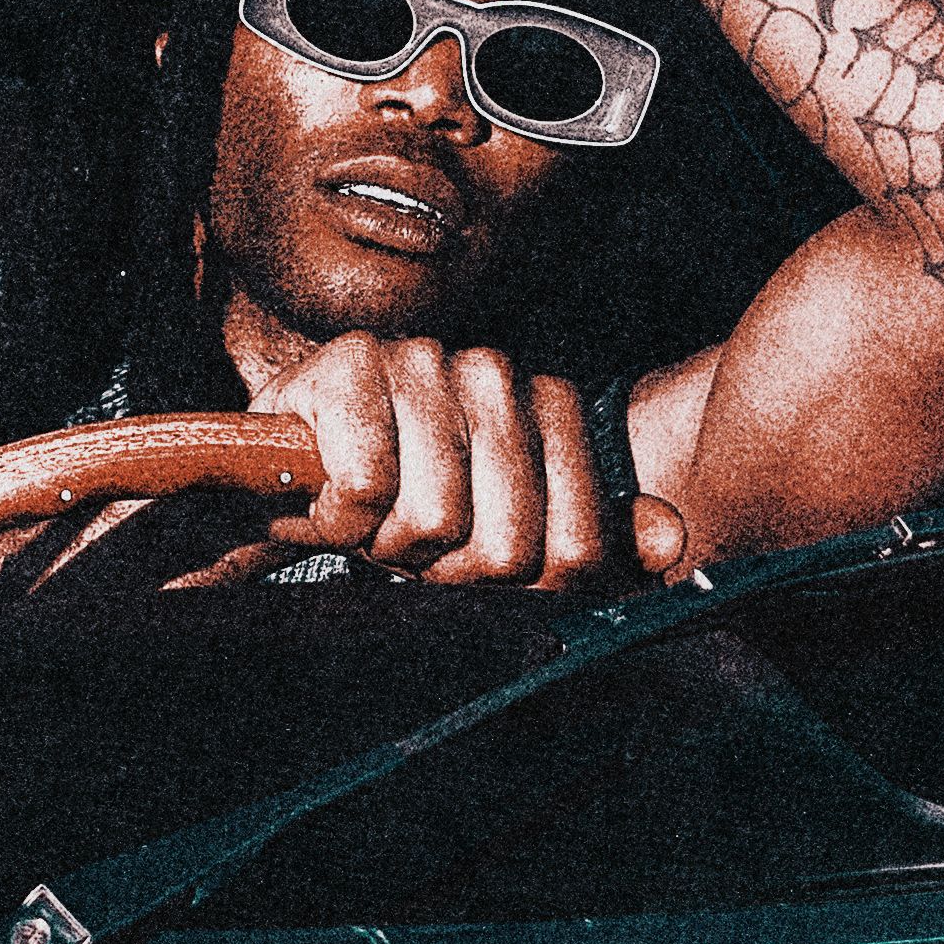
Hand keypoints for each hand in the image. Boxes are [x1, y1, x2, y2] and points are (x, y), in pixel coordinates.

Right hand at [248, 334, 681, 588]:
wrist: (272, 479)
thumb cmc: (392, 509)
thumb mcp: (494, 537)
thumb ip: (586, 538)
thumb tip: (671, 542)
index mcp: (546, 408)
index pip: (573, 547)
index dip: (513, 584)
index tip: (468, 564)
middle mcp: (494, 372)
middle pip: (509, 544)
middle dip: (446, 569)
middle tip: (408, 545)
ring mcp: (424, 358)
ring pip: (435, 517)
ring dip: (386, 543)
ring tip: (370, 515)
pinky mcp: (352, 362)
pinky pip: (367, 487)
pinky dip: (338, 516)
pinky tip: (327, 491)